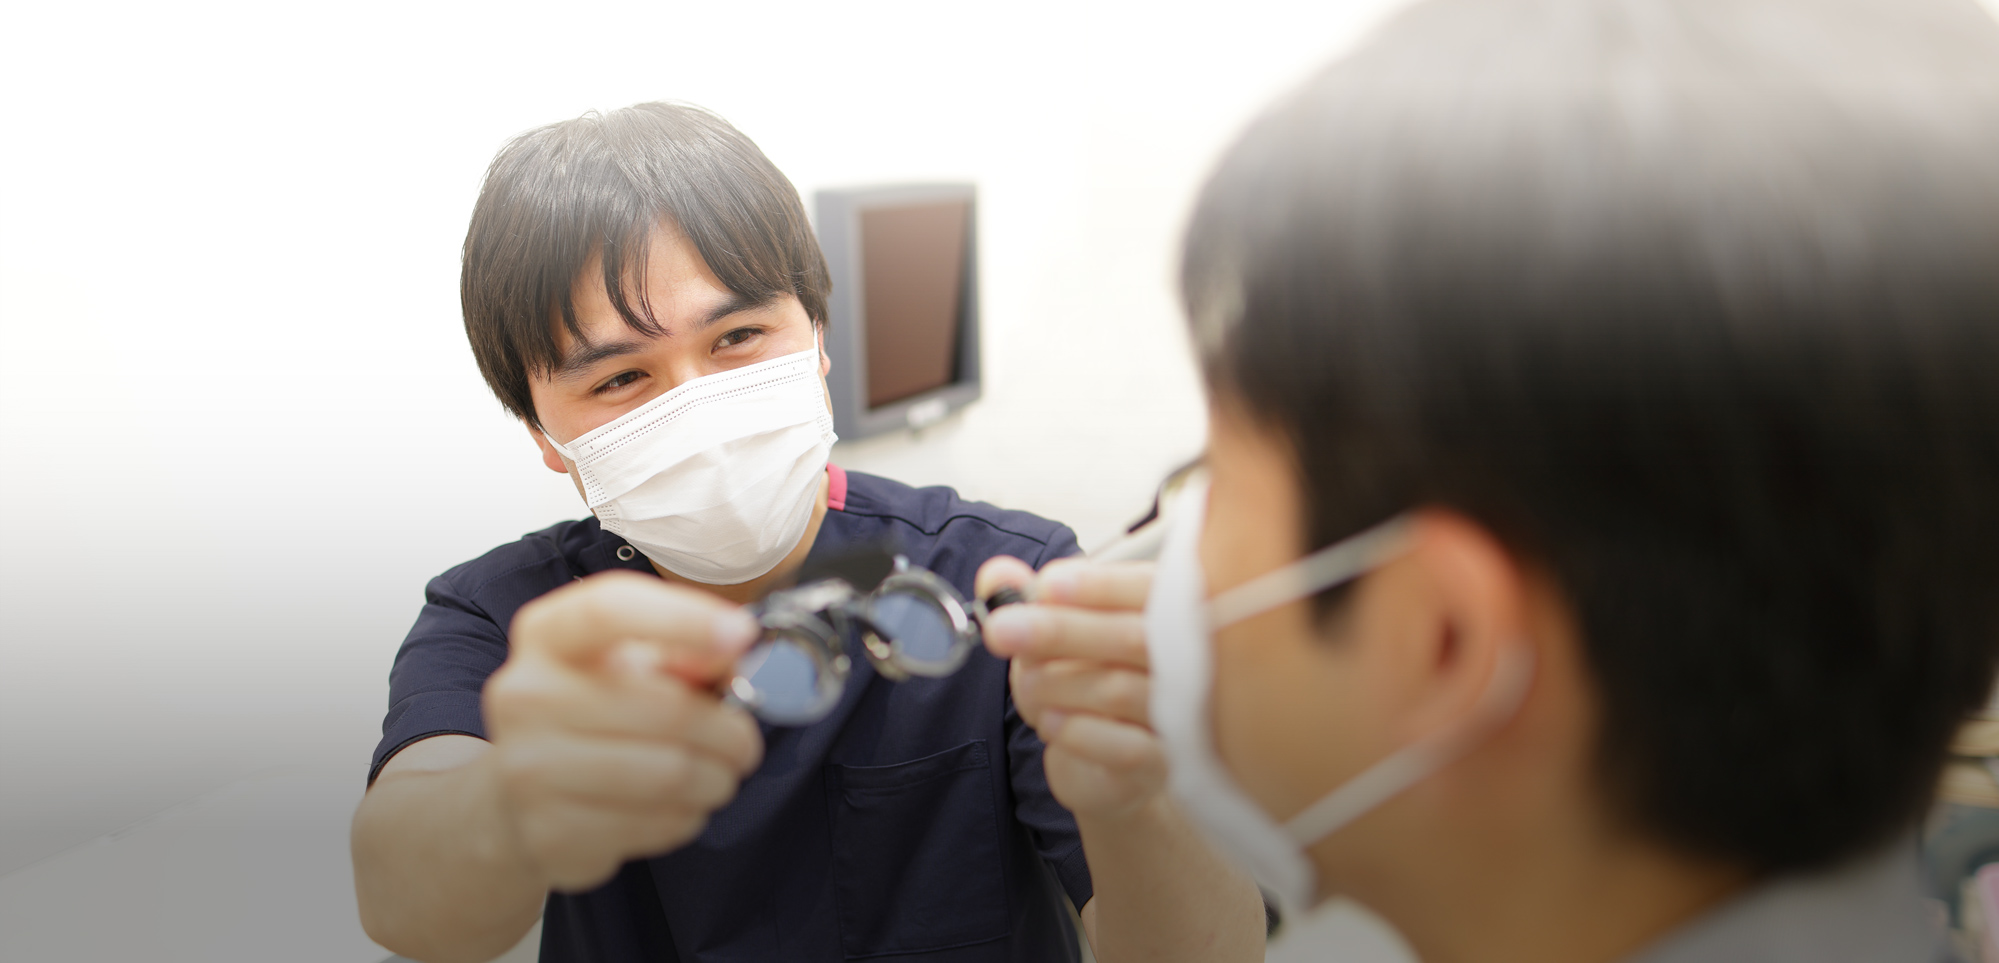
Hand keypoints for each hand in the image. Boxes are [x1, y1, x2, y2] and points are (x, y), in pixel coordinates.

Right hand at [483, 571, 764, 891]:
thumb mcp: (628, 667)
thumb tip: (733, 647)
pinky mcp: (549, 833)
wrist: (515, 801)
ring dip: (716, 778)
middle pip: (665, 709)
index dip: (683, 618)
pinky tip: (676, 806)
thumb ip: (682, 652)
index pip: (610, 610)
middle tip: (744, 743)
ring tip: (718, 776)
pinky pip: (656, 824)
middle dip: (728, 731)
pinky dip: (687, 816)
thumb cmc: (590, 719)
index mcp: (545, 636)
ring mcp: (529, 768)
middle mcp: (526, 696)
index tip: (742, 633)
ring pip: (670, 774)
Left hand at [978, 557, 1164, 822]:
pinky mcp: (1164, 766)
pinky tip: (1050, 722)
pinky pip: (1126, 748)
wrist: (1107, 769)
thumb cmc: (1088, 687)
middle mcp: (1190, 663)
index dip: (1097, 584)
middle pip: (1131, 637)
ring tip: (1026, 685)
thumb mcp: (1054, 638)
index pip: (1147, 588)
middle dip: (1058, 630)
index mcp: (1171, 614)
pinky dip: (1077, 731)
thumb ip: (1029, 601)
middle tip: (1001, 629)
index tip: (1044, 585)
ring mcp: (1183, 718)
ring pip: (1120, 690)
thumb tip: (997, 574)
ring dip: (1055, 684)